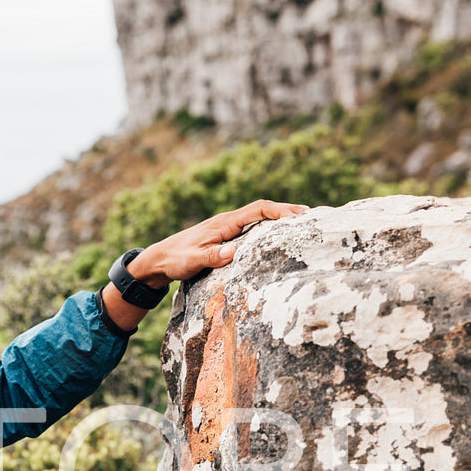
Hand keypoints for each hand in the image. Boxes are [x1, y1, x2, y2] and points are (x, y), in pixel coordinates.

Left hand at [128, 199, 308, 285]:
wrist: (158, 260)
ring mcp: (227, 229)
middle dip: (287, 211)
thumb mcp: (193, 260)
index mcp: (224, 223)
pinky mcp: (225, 238)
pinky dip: (268, 229)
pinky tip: (278, 238)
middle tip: (312, 217)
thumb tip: (235, 252)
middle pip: (263, 210)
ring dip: (280, 219)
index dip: (279, 210)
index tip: (298, 216)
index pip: (257, 209)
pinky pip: (252, 229)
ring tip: (303, 225)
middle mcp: (228, 222)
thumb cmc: (175, 259)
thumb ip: (213, 257)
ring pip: (259, 219)